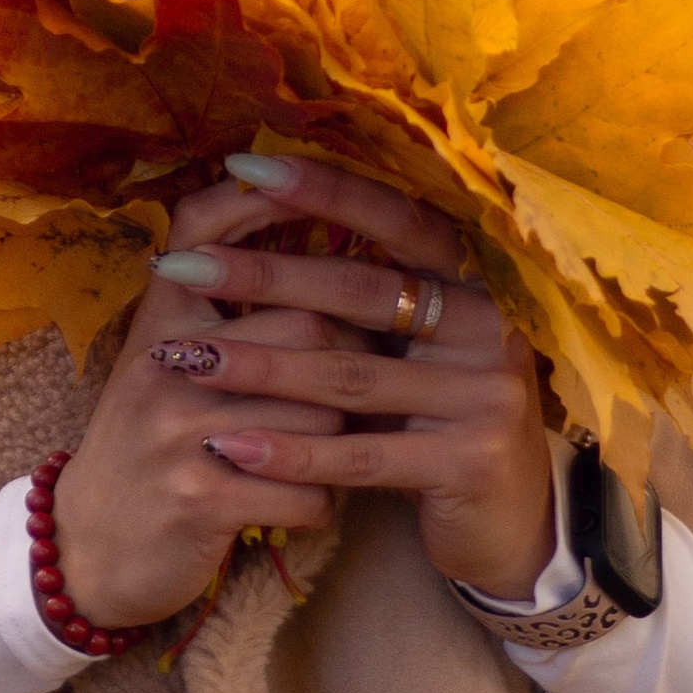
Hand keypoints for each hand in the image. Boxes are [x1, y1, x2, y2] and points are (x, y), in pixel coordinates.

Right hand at [49, 173, 351, 630]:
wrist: (84, 548)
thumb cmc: (144, 445)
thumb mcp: (159, 363)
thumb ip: (216, 310)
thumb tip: (310, 256)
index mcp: (160, 322)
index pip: (205, 232)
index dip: (261, 200)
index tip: (313, 186)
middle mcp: (166, 365)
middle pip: (307, 328)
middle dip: (348, 362)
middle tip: (359, 384)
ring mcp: (180, 431)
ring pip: (320, 416)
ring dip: (337, 444)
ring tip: (324, 453)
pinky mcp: (201, 499)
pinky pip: (306, 492)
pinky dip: (317, 505)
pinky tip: (301, 501)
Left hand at [146, 153, 556, 603]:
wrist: (509, 525)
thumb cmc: (437, 421)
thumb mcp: (414, 351)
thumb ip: (368, 297)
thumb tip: (261, 221)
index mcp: (477, 282)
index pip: (397, 220)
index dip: (325, 189)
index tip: (243, 167)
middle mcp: (490, 327)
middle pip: (362, 291)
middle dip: (264, 276)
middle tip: (182, 266)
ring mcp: (486, 396)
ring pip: (350, 374)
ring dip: (258, 366)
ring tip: (185, 358)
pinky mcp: (469, 462)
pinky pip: (359, 454)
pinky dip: (289, 450)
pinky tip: (229, 446)